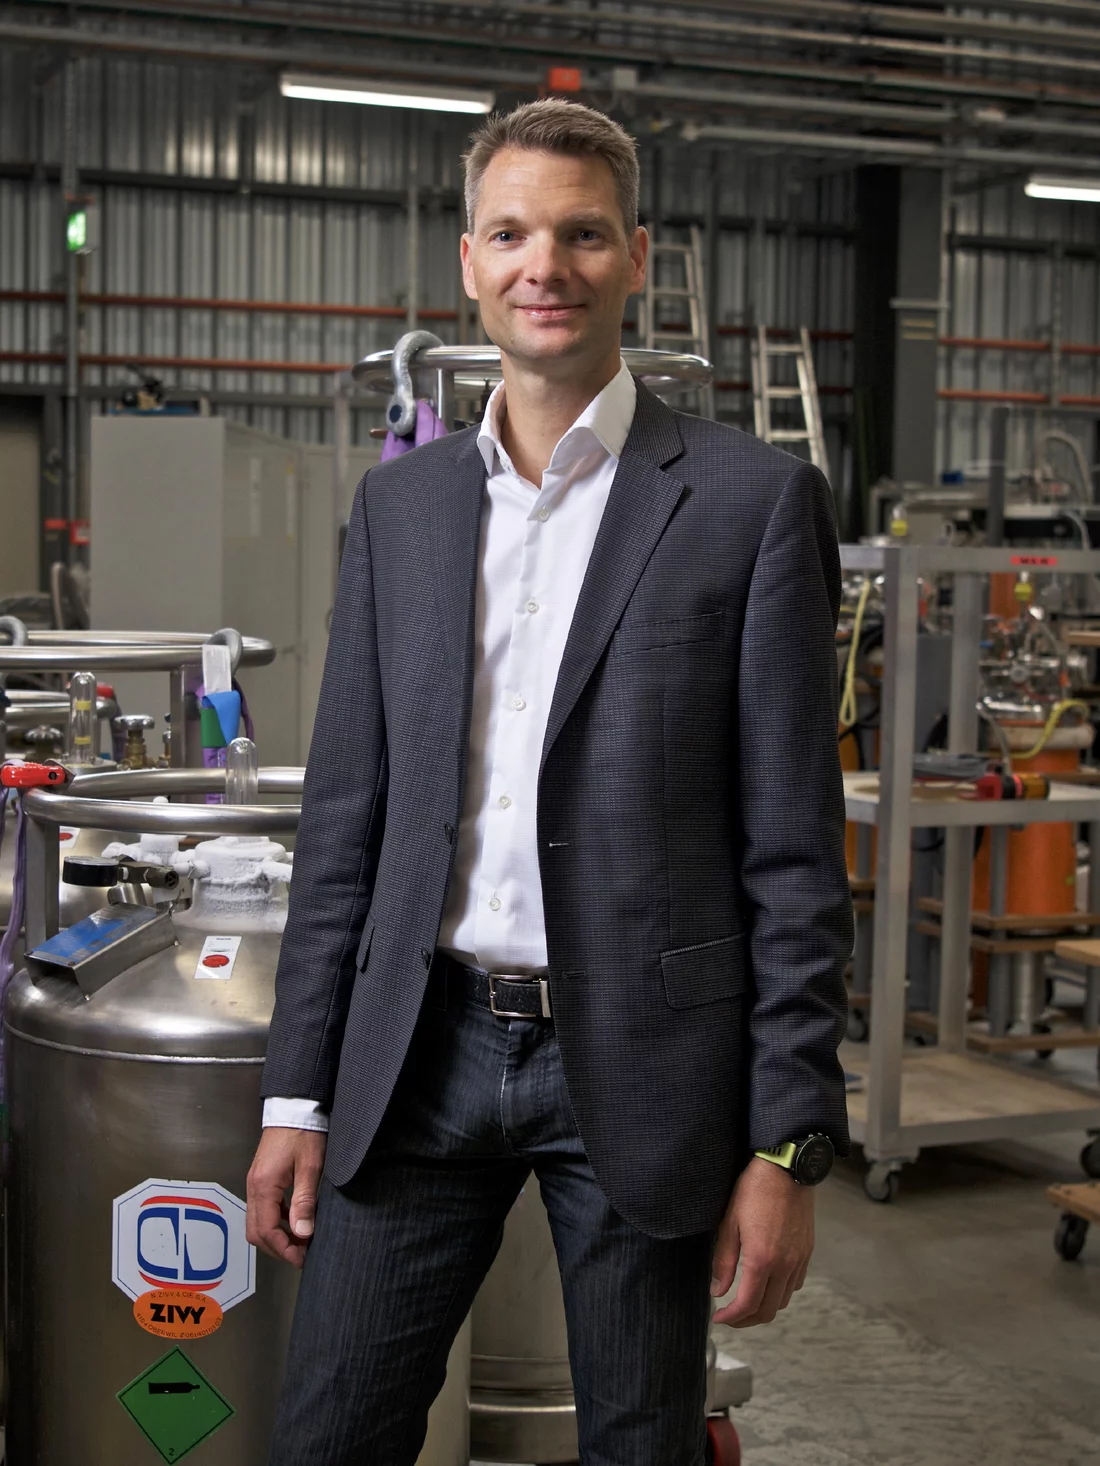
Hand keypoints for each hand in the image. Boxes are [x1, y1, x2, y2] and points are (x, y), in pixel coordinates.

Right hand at [246, 1127, 326, 1268]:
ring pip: (257, 1222)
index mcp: (263, 1186)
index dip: (283, 1248)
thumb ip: (304, 1201)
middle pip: (256, 1231)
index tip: (301, 1257)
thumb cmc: (303, 1133)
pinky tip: (294, 1220)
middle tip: (301, 1253)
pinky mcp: (261, 1179)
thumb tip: (303, 1232)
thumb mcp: (310, 1167)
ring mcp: (255, 1183)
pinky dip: (276, 1221)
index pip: (266, 1230)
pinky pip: (262, 1209)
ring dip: (276, 1235)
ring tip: (301, 1240)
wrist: (294, 1108)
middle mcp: (254, 1187)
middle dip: (277, 1247)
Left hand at [710, 1156, 814, 1327]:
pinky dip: (780, 1292)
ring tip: (746, 1300)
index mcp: (762, 1260)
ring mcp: (799, 1260)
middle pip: (768, 1311)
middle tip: (729, 1315)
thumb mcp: (729, 1223)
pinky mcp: (807, 1251)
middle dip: (746, 1320)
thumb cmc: (753, 1191)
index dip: (731, 1318)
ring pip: (783, 1300)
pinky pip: (795, 1284)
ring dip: (764, 1307)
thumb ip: (723, 1261)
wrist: (787, 1169)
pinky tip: (767, 1282)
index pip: (748, 1305)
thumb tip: (718, 1291)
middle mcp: (784, 1266)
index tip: (718, 1318)